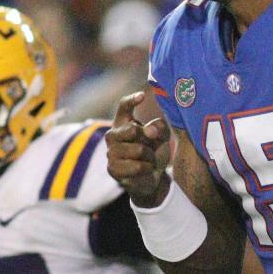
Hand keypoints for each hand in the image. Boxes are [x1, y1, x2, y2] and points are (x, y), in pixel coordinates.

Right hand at [106, 91, 173, 205]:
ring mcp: (110, 152)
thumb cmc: (154, 151)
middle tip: (151, 147)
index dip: (132, 100)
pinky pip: (137, 166)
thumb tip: (150, 131)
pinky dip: (147, 168)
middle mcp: (112, 135)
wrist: (151, 177)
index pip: (124, 106)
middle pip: (132, 130)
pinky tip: (145, 169)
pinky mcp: (112, 169)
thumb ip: (159, 127)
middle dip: (149, 140)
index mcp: (123, 122)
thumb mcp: (162, 136)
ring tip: (149, 160)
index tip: (143, 96)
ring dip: (150, 157)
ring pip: (138, 150)